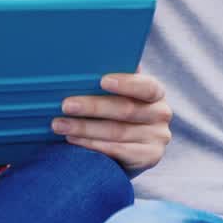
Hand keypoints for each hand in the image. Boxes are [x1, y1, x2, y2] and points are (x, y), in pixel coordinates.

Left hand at [53, 73, 171, 172]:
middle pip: (126, 110)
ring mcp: (157, 138)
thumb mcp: (119, 95)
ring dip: (85, 128)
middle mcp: (161, 114)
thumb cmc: (117, 113)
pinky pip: (117, 151)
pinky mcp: (149, 158)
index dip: (126, 83)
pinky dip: (92, 145)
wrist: (128, 151)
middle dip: (93, 106)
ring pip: (117, 132)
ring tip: (60, 125)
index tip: (102, 81)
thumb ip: (111, 81)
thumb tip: (88, 63)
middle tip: (66, 105)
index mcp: (155, 92)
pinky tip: (73, 140)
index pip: (146, 86)